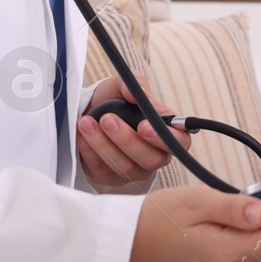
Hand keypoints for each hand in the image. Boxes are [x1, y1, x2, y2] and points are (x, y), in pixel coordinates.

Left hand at [77, 75, 189, 192]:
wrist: (90, 113)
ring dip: (103, 144)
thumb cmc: (115, 101)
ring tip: (86, 122)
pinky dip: (90, 151)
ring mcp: (135, 170)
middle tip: (107, 119)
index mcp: (169, 133)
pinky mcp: (112, 178)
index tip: (142, 125)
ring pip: (125, 167)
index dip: (163, 138)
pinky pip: (103, 170)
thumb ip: (134, 83)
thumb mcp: (123, 85)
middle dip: (126, 140)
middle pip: (150, 159)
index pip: (179, 143)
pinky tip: (81, 135)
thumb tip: (136, 93)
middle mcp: (156, 156)